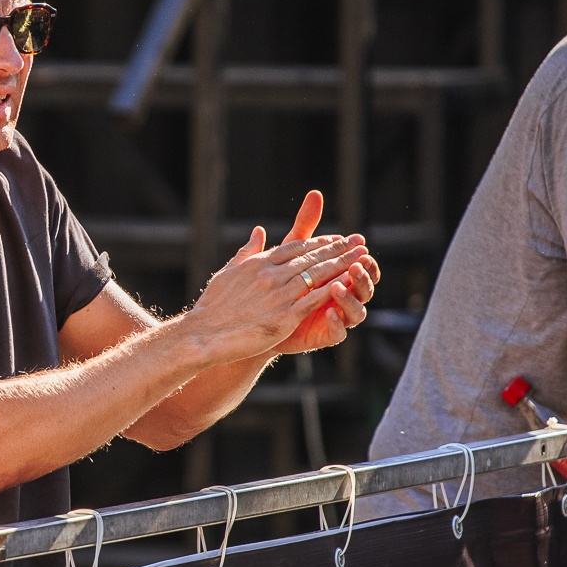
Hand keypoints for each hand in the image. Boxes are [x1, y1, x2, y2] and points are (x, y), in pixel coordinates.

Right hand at [184, 215, 370, 366]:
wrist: (204, 334)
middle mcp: (270, 274)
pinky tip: (348, 283)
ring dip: (343, 265)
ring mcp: (278, 295)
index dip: (319, 242)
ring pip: (317, 275)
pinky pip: (314, 300)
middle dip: (339, 248)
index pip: (296, 247)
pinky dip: (332, 290)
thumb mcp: (228, 272)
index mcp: (259, 263)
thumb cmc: (212, 307)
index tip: (337, 238)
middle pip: (312, 257)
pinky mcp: (284, 316)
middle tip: (360, 241)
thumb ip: (247, 251)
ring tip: (362, 258)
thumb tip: (258, 232)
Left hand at [271, 191, 377, 354]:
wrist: (255, 318)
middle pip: (365, 287)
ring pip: (357, 311)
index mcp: (338, 277)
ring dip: (351, 296)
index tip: (359, 242)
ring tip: (338, 284)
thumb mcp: (290, 250)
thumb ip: (305, 225)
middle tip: (357, 262)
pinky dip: (336, 322)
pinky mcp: (323, 336)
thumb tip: (315, 194)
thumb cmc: (277, 281)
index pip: (358, 265)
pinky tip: (328, 311)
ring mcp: (335, 317)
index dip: (360, 255)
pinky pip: (338, 333)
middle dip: (363, 274)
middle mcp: (342, 297)